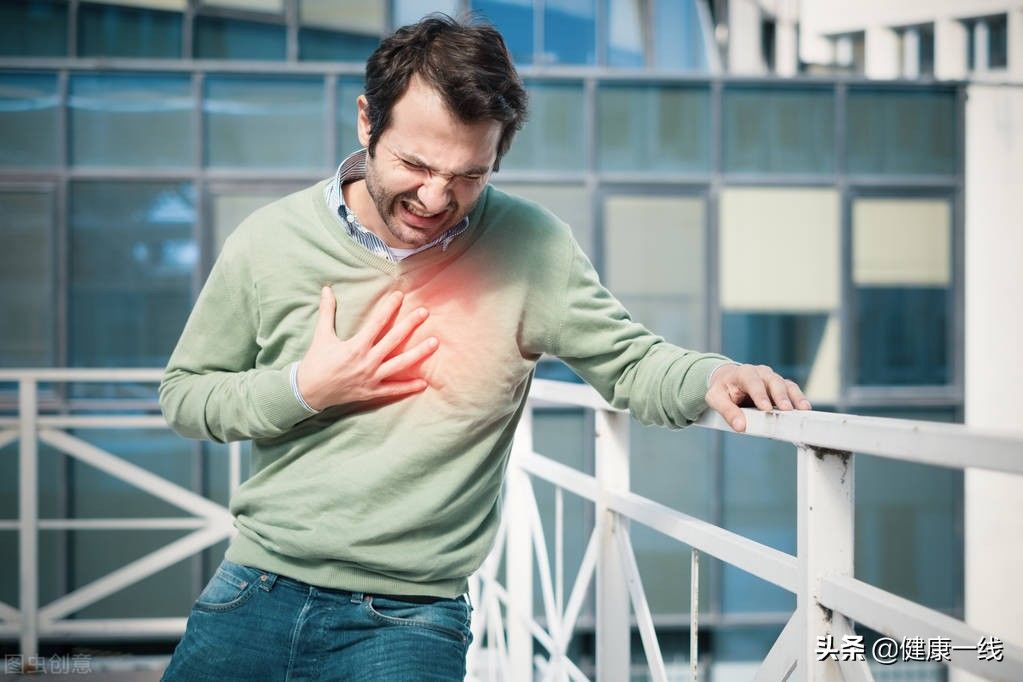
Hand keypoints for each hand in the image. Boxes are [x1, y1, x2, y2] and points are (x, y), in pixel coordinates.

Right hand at [296, 287, 438, 410]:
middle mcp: (366, 361)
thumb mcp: (321, 335)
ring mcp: (371, 378)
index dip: (389, 308)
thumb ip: (327, 312)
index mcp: (355, 346)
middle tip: (424, 312)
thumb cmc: (316, 362)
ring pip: (399, 364)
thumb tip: (326, 289)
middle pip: (394, 340)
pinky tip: (424, 383)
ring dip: (418, 353)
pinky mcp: (371, 392)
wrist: (308, 392)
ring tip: (434, 343)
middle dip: (410, 324)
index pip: (377, 322)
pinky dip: (408, 387)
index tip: (400, 295)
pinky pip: (393, 390)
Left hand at [705, 363, 811, 432]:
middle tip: (786, 410)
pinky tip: (804, 409)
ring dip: (794, 397)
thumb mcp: (717, 399)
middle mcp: (761, 373)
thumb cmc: (722, 389)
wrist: (727, 380)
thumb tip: (741, 427)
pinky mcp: (780, 386)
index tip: (765, 408)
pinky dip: (798, 399)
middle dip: (780, 396)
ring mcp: (772, 378)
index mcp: (743, 373)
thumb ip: (728, 412)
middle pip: (773, 381)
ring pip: (786, 384)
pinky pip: (791, 390)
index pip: (753, 382)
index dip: (760, 394)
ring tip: (802, 410)